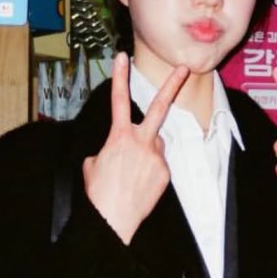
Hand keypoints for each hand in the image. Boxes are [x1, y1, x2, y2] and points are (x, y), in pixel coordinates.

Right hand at [83, 53, 188, 243]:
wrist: (113, 220)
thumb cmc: (99, 194)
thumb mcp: (92, 166)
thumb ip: (107, 150)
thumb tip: (116, 152)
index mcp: (119, 137)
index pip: (118, 100)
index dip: (120, 77)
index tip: (122, 57)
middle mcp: (141, 142)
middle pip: (159, 107)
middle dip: (173, 85)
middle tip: (184, 67)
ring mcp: (156, 156)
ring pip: (155, 145)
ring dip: (146, 153)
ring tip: (132, 175)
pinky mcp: (165, 172)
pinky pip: (159, 165)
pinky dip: (150, 171)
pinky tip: (140, 185)